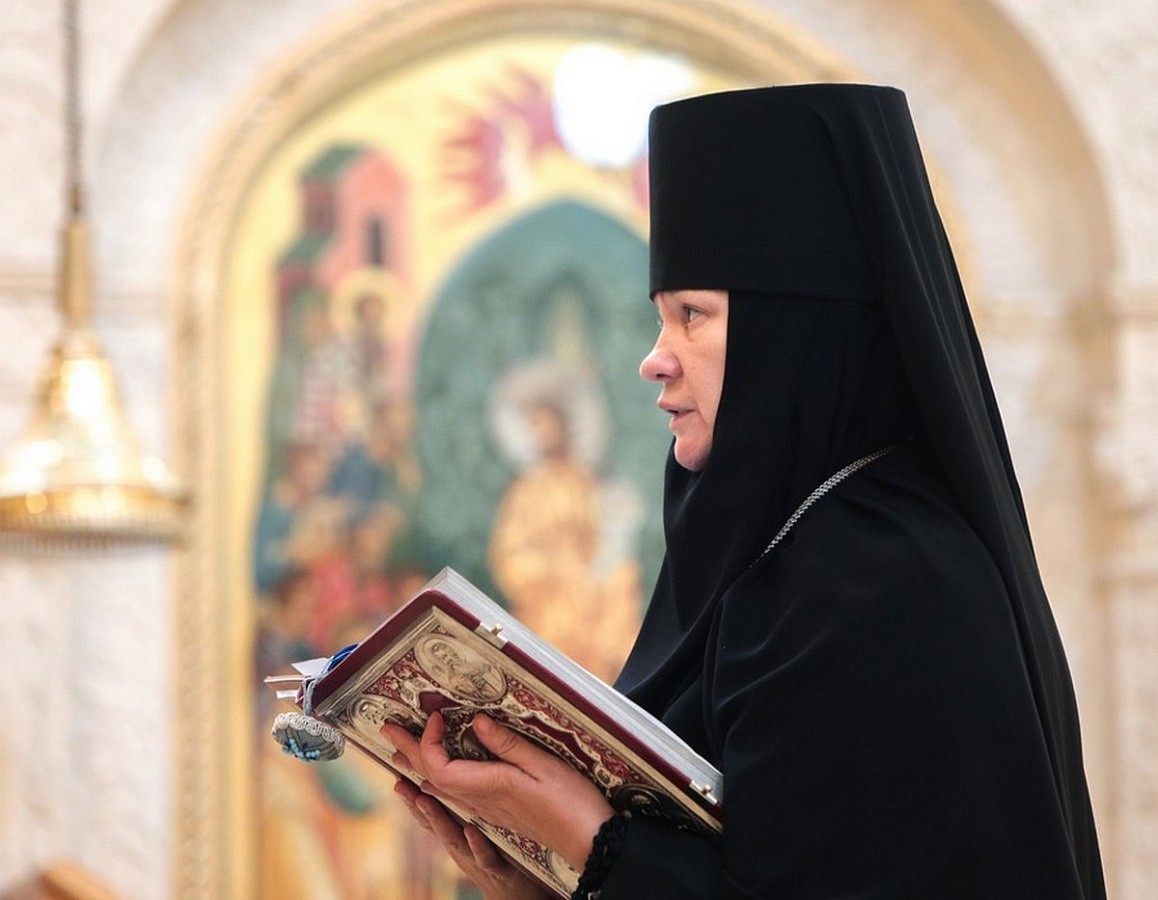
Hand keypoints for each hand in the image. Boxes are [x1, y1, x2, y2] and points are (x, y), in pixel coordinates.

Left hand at [383, 712, 613, 869]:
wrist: (587, 839)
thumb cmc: (570, 803)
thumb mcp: (542, 765)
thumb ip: (507, 744)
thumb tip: (475, 722)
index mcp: (488, 787)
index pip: (438, 767)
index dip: (429, 740)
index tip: (436, 715)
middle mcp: (480, 802)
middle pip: (431, 777)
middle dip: (408, 750)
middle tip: (387, 729)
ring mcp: (486, 810)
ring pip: (440, 788)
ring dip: (418, 767)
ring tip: (400, 753)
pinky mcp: (495, 812)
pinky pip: (454, 796)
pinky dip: (437, 781)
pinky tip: (435, 781)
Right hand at [393, 778, 549, 899]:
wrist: (519, 894)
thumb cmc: (498, 857)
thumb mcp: (477, 833)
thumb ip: (463, 808)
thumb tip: (445, 780)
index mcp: (458, 833)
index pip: (430, 813)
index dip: (412, 795)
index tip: (395, 771)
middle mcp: (462, 846)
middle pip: (435, 823)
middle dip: (415, 804)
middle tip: (400, 782)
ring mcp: (477, 859)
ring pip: (454, 839)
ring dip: (437, 819)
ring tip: (422, 799)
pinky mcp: (500, 870)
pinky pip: (487, 857)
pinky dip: (477, 846)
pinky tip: (471, 831)